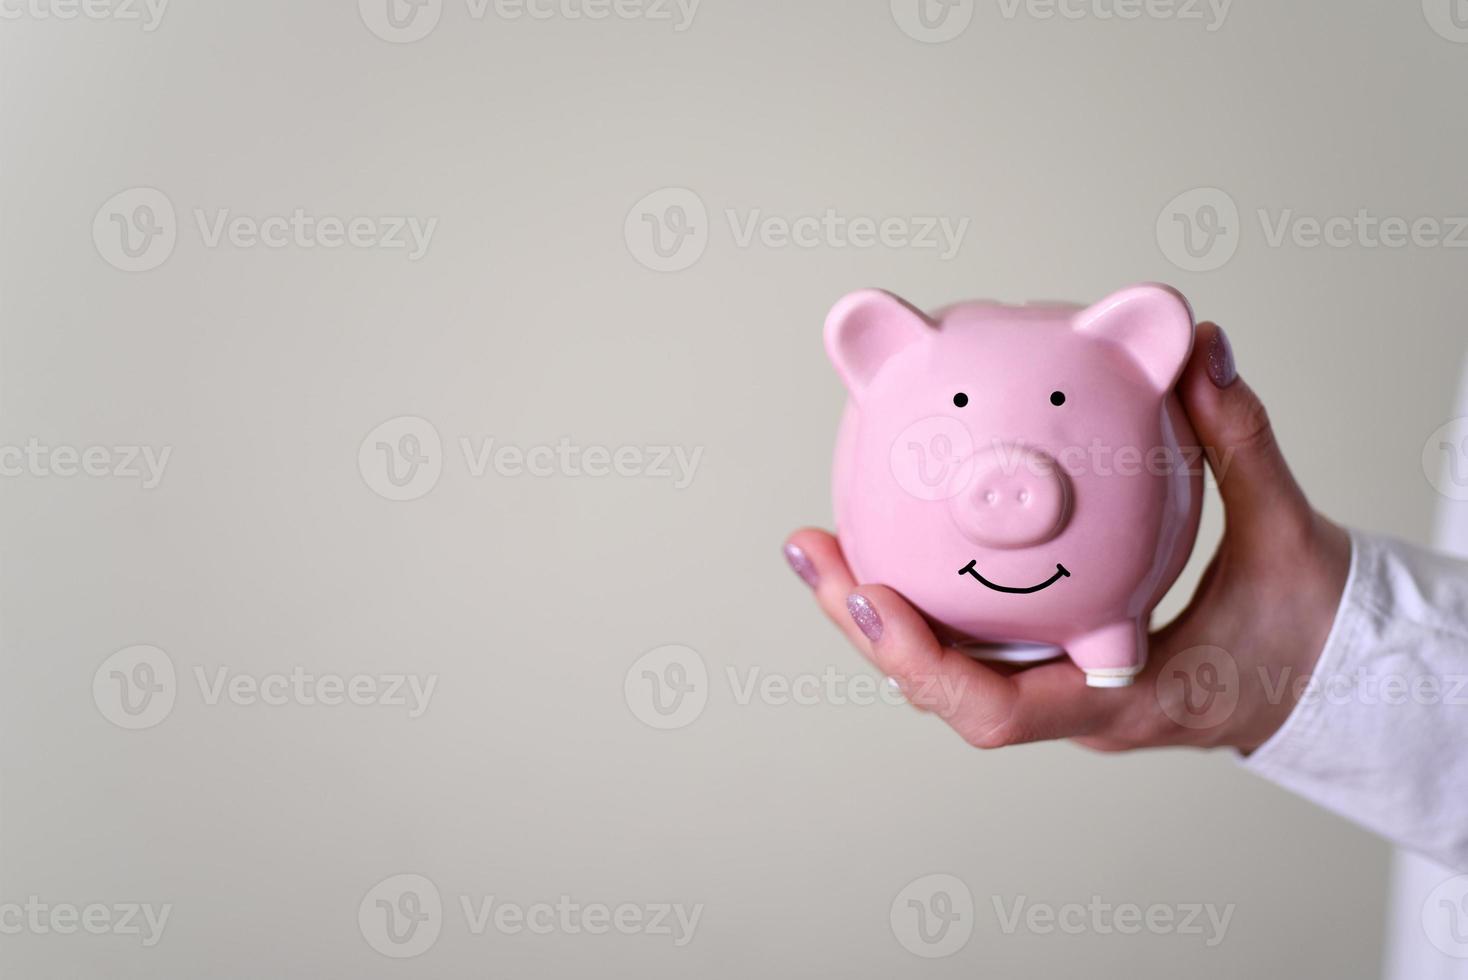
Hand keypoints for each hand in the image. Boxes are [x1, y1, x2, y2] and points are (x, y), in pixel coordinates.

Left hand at [784, 322, 1350, 752]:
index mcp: (1119, 701)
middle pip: (941, 687)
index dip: (921, 662)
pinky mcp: (1060, 663)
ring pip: (948, 665)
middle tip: (808, 547)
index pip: (996, 711)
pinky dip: (932, 592)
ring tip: (821, 541)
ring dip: (881, 609)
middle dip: (867, 624)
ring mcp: (1061, 688)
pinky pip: (979, 634)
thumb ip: (1240, 443)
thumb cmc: (1318, 632)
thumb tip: (1199, 348)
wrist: (1338, 681)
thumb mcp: (1290, 538)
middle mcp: (1073, 705)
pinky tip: (899, 532)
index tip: (867, 596)